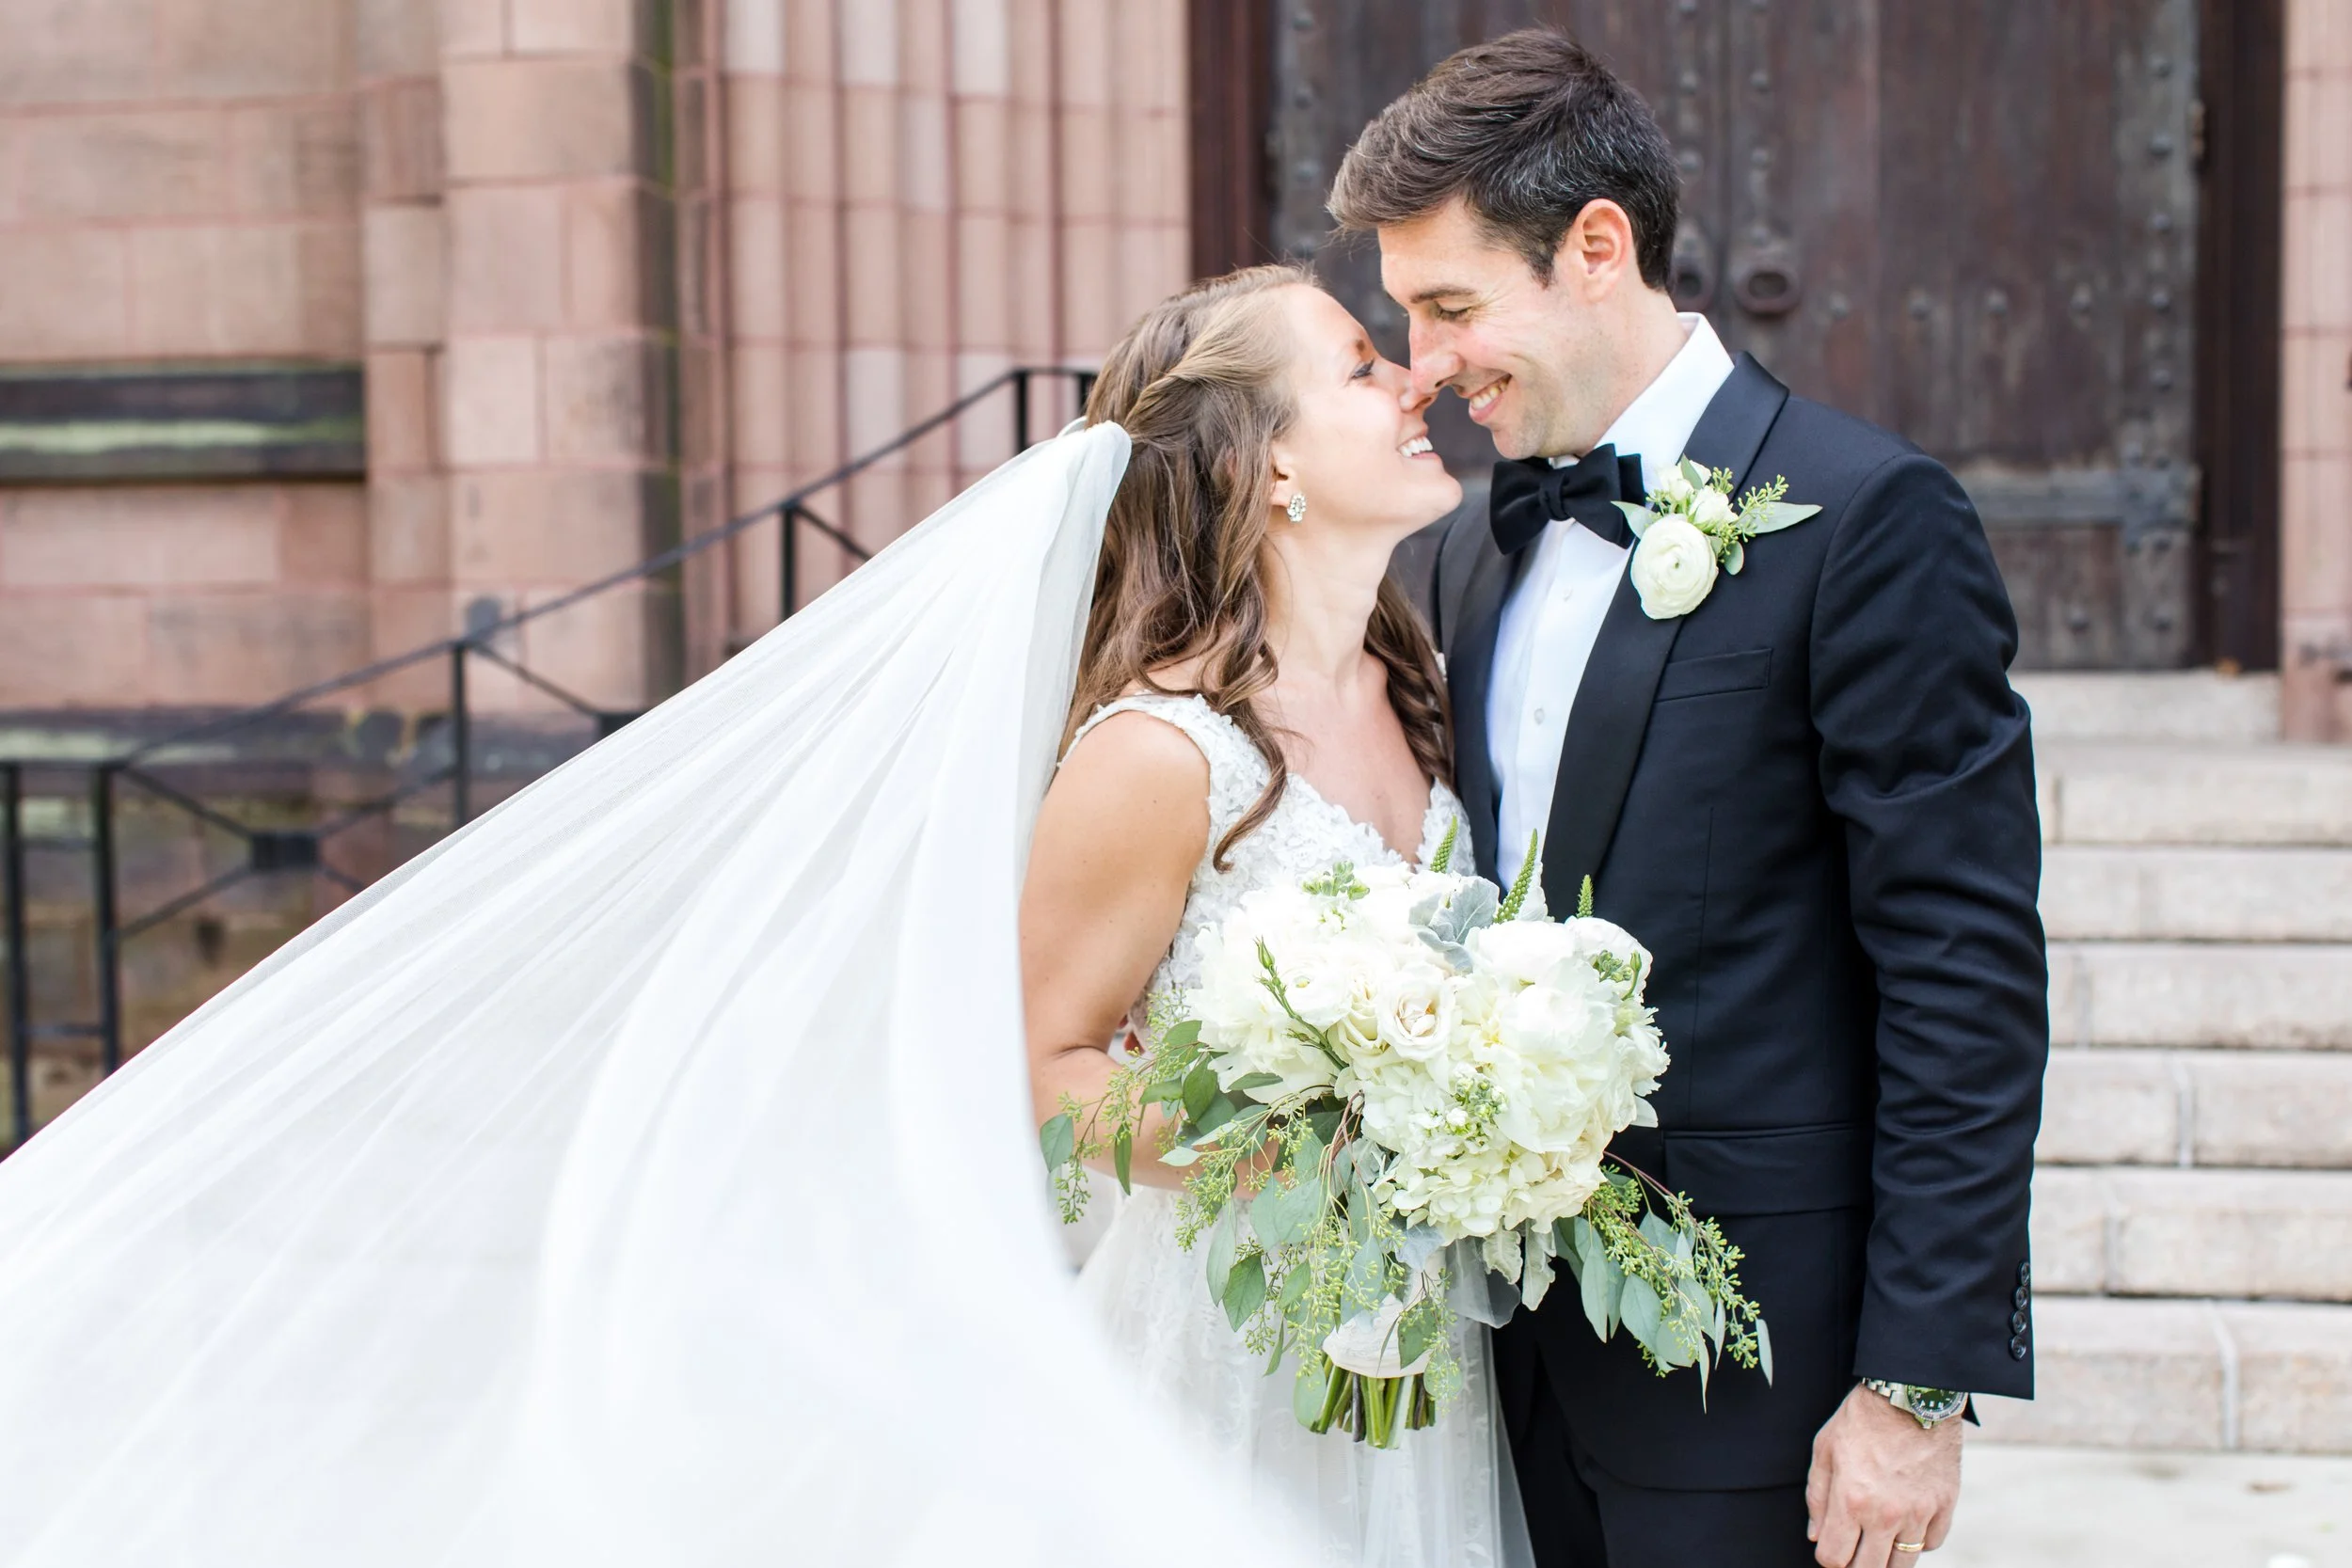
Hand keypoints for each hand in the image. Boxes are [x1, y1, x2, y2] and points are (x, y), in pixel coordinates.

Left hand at [1805, 1383, 1960, 1565]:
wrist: (1911, 1396)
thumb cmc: (1862, 1419)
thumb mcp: (1825, 1449)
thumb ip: (1817, 1498)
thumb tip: (1816, 1536)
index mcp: (1851, 1500)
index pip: (1834, 1559)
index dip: (1828, 1557)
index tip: (1831, 1545)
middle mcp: (1886, 1514)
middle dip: (1856, 1564)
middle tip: (1855, 1547)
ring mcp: (1919, 1512)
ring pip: (1903, 1564)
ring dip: (1887, 1557)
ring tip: (1879, 1539)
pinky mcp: (1945, 1506)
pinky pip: (1931, 1543)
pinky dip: (1919, 1539)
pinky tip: (1907, 1521)